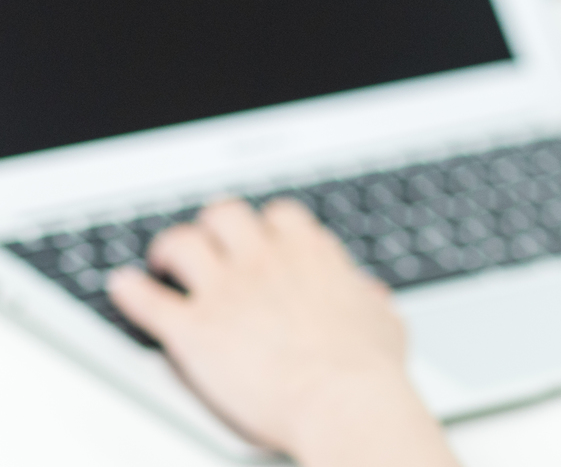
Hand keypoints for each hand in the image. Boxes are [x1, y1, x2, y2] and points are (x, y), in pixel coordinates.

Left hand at [108, 199, 457, 466]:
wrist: (342, 399)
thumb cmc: (366, 369)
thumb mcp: (383, 322)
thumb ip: (368, 299)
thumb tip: (369, 294)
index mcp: (311, 256)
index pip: (280, 217)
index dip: (266, 227)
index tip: (259, 240)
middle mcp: (265, 262)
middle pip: (226, 215)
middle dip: (213, 226)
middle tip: (206, 243)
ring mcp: (227, 291)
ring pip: (182, 243)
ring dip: (169, 249)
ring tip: (162, 261)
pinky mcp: (195, 329)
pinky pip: (148, 299)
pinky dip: (130, 292)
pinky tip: (123, 287)